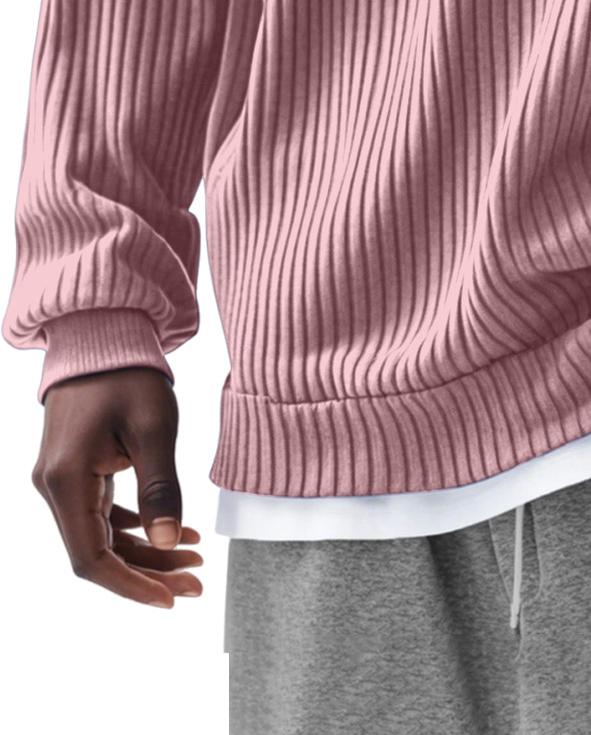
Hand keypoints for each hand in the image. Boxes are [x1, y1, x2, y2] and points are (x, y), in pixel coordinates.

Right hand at [32, 367, 203, 607]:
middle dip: (149, 572)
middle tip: (195, 585)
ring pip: (104, 535)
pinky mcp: (78, 470)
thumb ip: (161, 487)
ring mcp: (63, 479)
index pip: (91, 558)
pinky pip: (105, 513)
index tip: (170, 600)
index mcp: (65, 481)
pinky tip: (177, 532)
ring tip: (195, 560)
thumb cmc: (128, 373)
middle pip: (99, 551)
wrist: (102, 332)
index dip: (130, 585)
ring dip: (148, 551)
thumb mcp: (154, 428)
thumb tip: (170, 543)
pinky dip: (140, 526)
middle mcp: (54, 486)